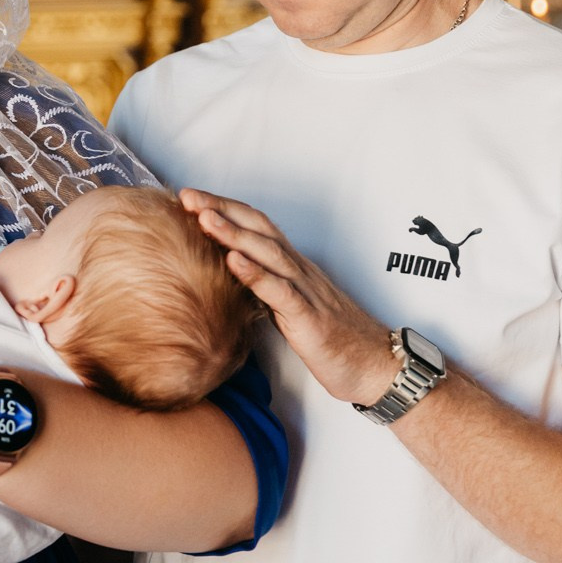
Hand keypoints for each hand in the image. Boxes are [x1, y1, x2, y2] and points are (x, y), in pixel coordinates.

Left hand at [182, 188, 396, 406]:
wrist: (375, 367)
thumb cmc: (334, 342)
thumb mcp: (290, 312)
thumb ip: (265, 293)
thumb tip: (231, 284)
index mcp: (293, 269)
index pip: (256, 228)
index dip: (225, 211)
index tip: (191, 200)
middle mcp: (299, 272)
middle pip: (258, 229)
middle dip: (221, 209)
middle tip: (186, 195)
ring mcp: (306, 291)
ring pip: (268, 253)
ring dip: (234, 233)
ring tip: (203, 218)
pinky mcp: (309, 318)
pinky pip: (280, 292)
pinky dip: (255, 274)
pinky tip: (232, 262)